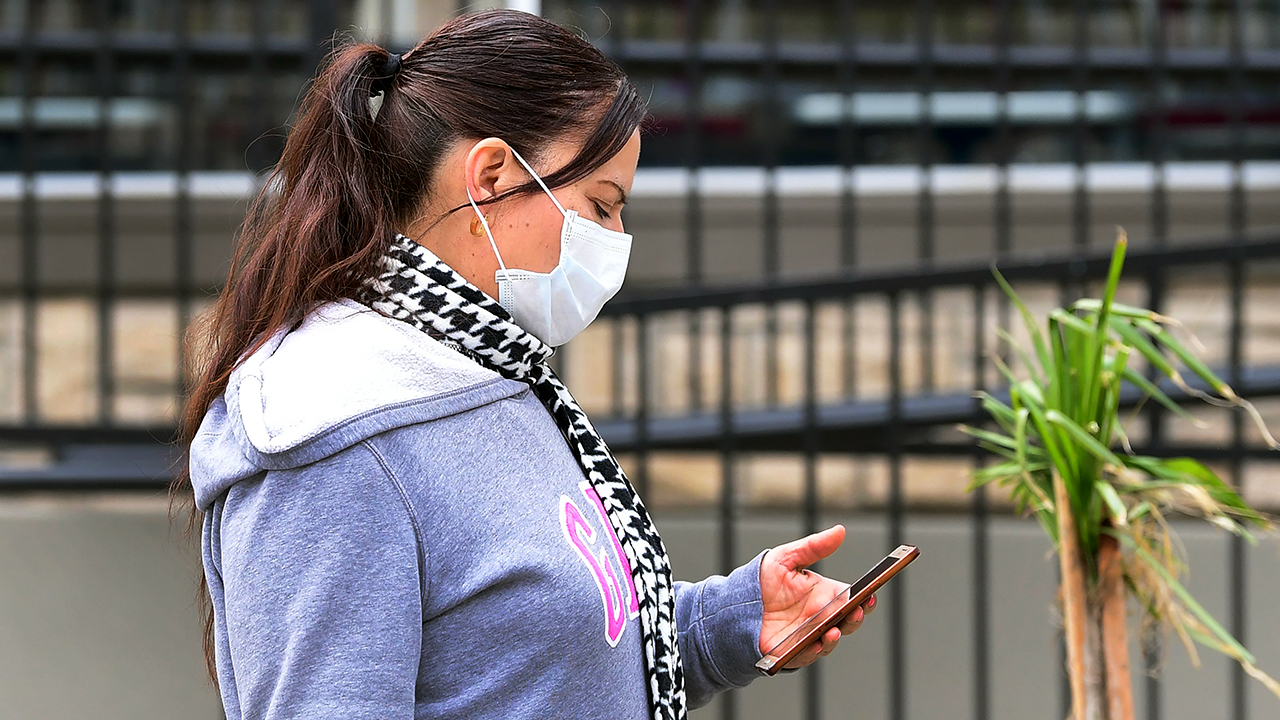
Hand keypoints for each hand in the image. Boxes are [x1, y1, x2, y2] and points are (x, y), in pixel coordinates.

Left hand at [758, 524, 875, 669]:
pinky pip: (806, 655)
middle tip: (857, 611)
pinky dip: (812, 651)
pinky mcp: (792, 651)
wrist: (734, 603)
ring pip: (829, 640)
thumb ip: (814, 547)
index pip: (852, 599)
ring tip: (834, 630)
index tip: (871, 595)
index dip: (865, 599)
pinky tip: (814, 644)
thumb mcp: (786, 557)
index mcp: (824, 595)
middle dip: (855, 618)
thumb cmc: (762, 580)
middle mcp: (820, 617)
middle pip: (847, 621)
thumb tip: (840, 531)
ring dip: (835, 637)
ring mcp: (807, 635)